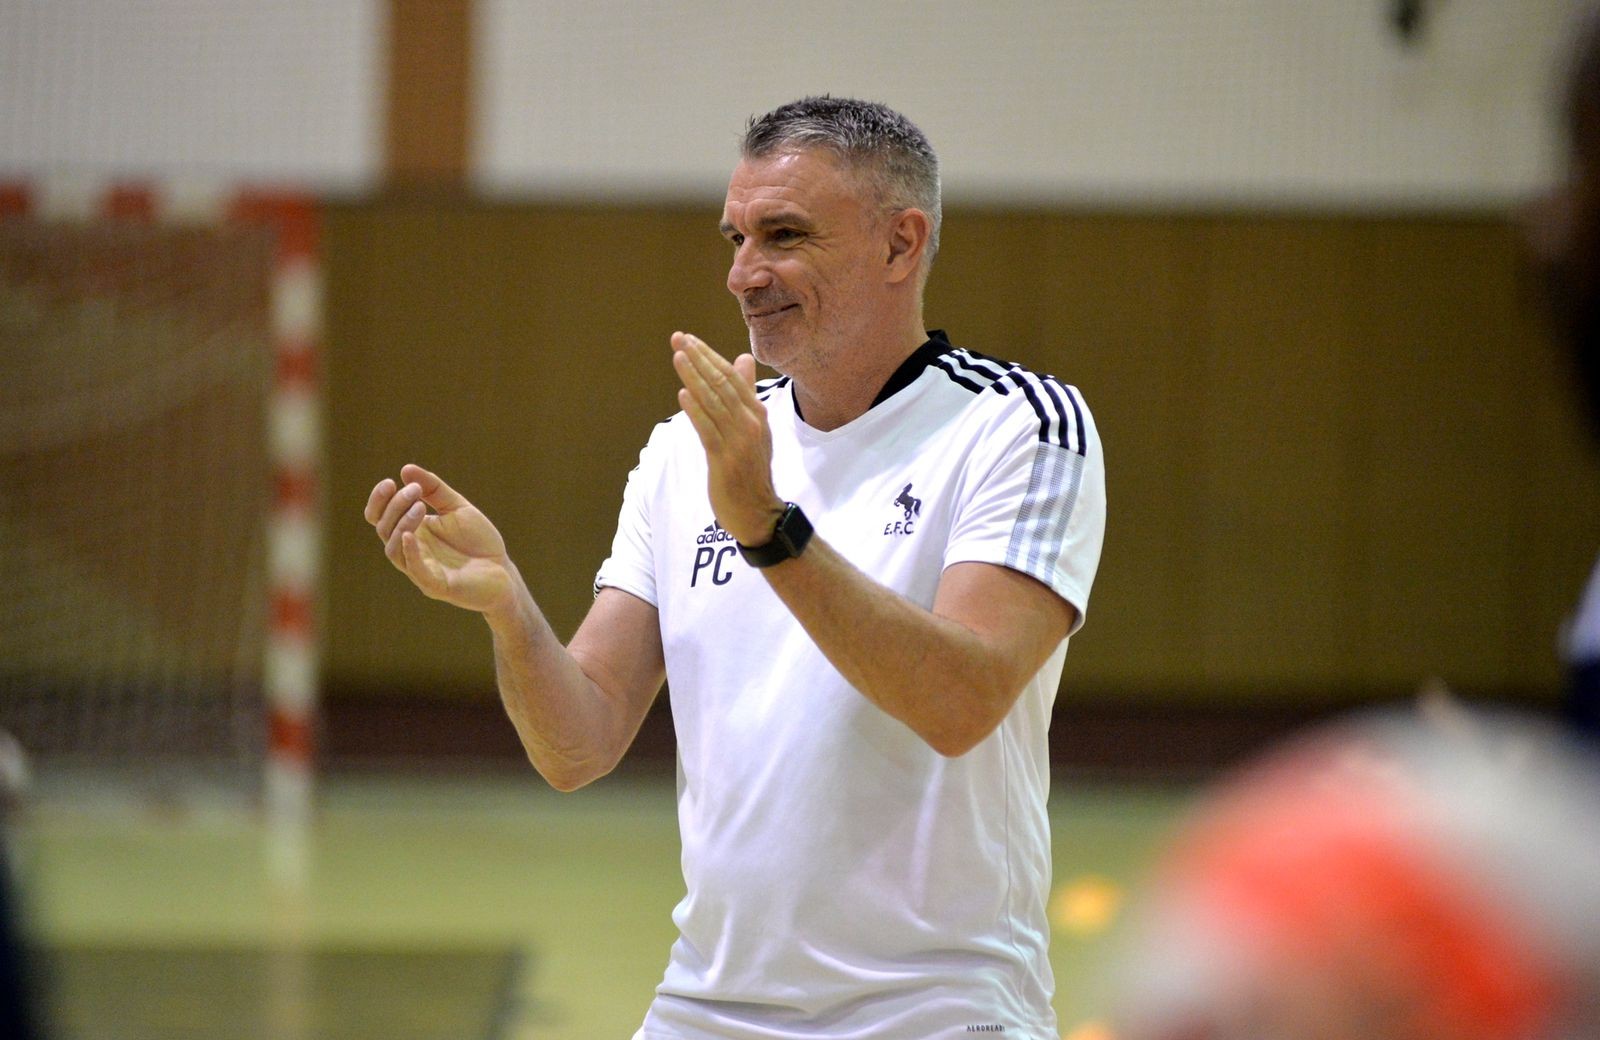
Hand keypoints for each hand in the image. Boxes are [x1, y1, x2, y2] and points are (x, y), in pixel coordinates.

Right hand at [363, 463, 517, 615]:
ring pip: (394, 550)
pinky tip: (410, 535)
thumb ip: (434, 489)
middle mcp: (411, 551)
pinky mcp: (436, 586)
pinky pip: (415, 570)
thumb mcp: (457, 507)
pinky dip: (409, 553)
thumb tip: (406, 469)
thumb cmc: (478, 541)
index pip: (380, 518)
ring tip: (420, 506)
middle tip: (415, 490)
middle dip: (395, 507)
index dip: (379, 501)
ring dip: (402, 525)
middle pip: (385, 529)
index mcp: (412, 532)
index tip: (390, 481)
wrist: (504, 571)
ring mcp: (421, 570)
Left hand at [671, 332, 786, 545]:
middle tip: (679, 338)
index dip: (709, 356)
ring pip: (714, 403)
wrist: (759, 513)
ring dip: (695, 378)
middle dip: (699, 359)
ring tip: (678, 357)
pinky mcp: (725, 460)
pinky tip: (683, 395)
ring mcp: (739, 441)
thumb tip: (742, 358)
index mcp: (757, 414)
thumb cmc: (752, 471)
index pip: (731, 377)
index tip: (689, 340)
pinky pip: (709, 431)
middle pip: (722, 384)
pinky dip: (696, 411)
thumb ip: (746, 393)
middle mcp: (751, 423)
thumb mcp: (754, 428)